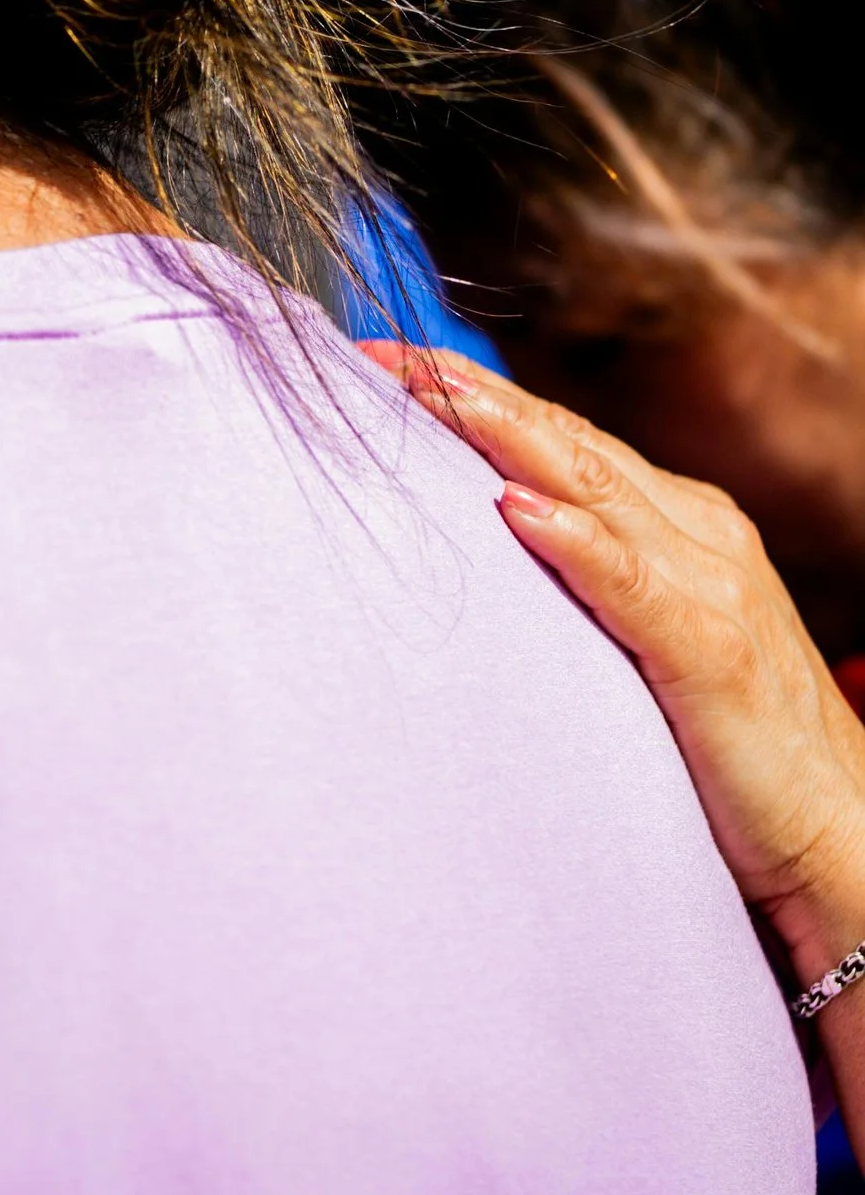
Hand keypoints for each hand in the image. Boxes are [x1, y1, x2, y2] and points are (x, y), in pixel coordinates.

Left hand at [364, 343, 864, 988]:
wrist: (841, 841)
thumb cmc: (735, 753)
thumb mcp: (651, 645)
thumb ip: (590, 588)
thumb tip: (488, 547)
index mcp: (687, 525)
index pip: (565, 439)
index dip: (477, 396)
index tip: (385, 360)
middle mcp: (703, 535)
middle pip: (567, 443)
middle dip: (470, 392)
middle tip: (376, 353)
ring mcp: (714, 586)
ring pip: (593, 487)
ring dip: (501, 434)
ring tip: (425, 394)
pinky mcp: (714, 650)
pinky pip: (633, 583)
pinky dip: (573, 541)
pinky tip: (512, 508)